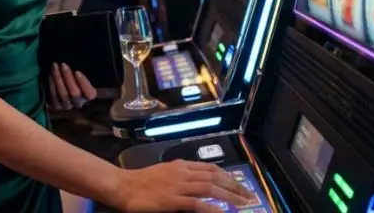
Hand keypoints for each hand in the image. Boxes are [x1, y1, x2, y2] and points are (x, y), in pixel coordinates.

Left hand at [47, 63, 96, 110]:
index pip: (90, 94)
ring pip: (63, 95)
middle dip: (68, 79)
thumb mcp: (92, 72)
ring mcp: (68, 106)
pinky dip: (52, 85)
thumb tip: (106, 64)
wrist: (68, 80)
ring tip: (55, 66)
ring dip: (58, 79)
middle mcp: (80, 104)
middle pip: (74, 94)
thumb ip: (98, 72)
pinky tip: (51, 74)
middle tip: (63, 64)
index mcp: (92, 97)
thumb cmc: (85, 74)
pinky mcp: (57, 106)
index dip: (84, 84)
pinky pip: (53, 97)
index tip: (78, 72)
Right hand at [116, 159, 253, 212]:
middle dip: (235, 186)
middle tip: (249, 196)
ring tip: (243, 203)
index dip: (228, 176)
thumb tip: (200, 181)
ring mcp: (178, 186)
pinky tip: (223, 212)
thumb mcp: (165, 173)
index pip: (211, 167)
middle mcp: (182, 172)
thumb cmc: (142, 182)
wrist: (124, 187)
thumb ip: (182, 176)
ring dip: (229, 195)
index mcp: (181, 165)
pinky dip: (212, 207)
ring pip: (210, 187)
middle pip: (215, 176)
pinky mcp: (173, 200)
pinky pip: (197, 203)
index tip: (240, 185)